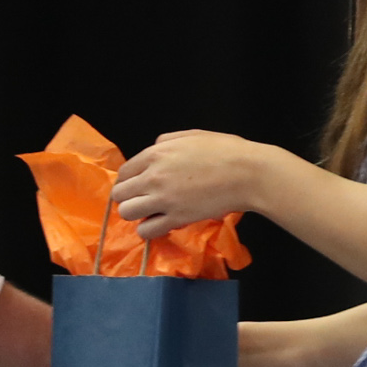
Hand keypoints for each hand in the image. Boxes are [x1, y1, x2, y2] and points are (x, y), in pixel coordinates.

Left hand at [113, 130, 272, 238]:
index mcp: (155, 154)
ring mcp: (163, 199)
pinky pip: (146, 231)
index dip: (129, 181)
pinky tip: (159, 224)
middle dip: (128, 197)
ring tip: (150, 213)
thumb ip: (166, 141)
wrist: (246, 174)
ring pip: (127, 213)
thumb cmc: (225, 150)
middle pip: (120, 193)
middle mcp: (153, 177)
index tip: (137, 186)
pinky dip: (148, 230)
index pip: (124, 172)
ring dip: (136, 214)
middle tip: (143, 200)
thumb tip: (154, 148)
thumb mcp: (191, 136)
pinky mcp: (176, 219)